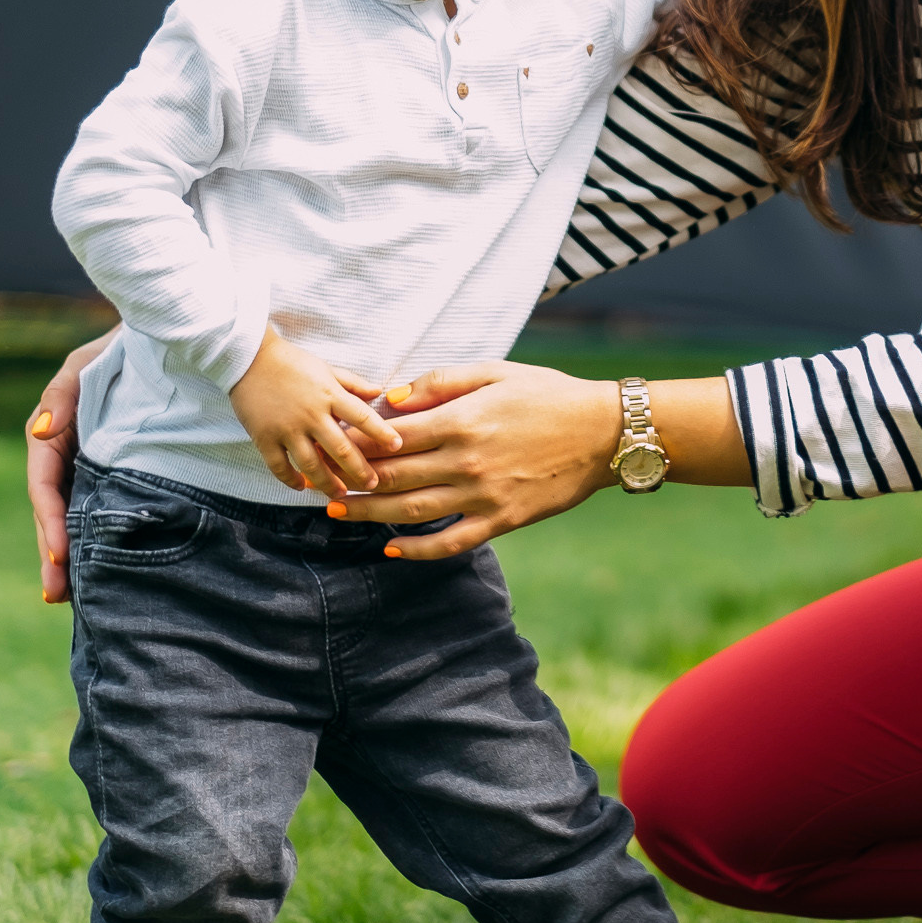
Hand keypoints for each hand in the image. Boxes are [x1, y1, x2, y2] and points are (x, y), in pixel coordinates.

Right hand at [27, 333, 111, 604]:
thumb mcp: (90, 362)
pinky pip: (102, 509)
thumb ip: (63, 393)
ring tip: (64, 598)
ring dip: (70, 555)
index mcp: (55, 430)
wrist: (172, 341)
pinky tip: (97, 573)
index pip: (45, 482)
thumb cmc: (127, 346)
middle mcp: (69, 453)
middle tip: (55, 594)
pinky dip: (95, 539)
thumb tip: (40, 432)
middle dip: (52, 551)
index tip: (60, 552)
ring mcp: (93, 465)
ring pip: (76, 515)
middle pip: (55, 509)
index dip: (51, 518)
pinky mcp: (119, 472)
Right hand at [229, 326, 399, 497]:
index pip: (362, 417)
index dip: (381, 433)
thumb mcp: (326, 368)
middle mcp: (310, 414)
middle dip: (359, 470)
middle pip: (340, 448)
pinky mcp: (264, 438)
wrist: (248, 358)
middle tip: (374, 484)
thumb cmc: (291, 362)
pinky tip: (302, 487)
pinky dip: (291, 480)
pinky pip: (279, 466)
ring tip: (341, 494)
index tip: (398, 446)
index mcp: (329, 394)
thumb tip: (379, 392)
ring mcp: (286, 428)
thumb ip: (353, 383)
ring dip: (328, 482)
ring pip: (311, 464)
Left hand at [328, 360, 749, 556]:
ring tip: (340, 514)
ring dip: (370, 515)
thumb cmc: (548, 394)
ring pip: (412, 512)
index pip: (392, 437)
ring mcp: (483, 495)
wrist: (602, 433)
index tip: (331, 444)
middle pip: (393, 477)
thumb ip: (439, 382)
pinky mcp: (500, 521)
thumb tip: (390, 400)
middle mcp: (466, 462)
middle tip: (319, 484)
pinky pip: (450, 542)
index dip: (355, 443)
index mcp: (462, 421)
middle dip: (351, 481)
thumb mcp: (495, 372)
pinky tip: (391, 550)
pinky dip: (417, 550)